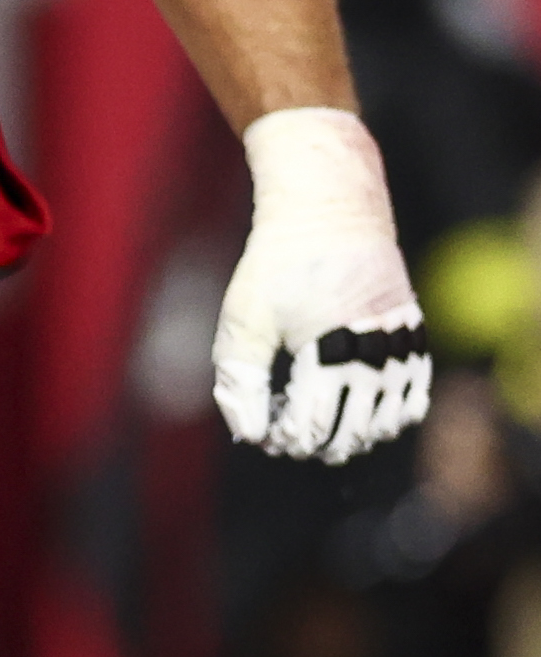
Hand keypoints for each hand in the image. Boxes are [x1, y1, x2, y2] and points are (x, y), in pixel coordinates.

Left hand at [213, 107, 431, 461]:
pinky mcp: (413, 333)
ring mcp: (399, 345)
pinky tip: (367, 415)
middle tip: (293, 440)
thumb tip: (250, 433)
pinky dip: (395, 413)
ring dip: (360, 435)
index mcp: (326, 353)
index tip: (268, 434)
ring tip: (327, 435)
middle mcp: (372, 354)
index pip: (312, 425)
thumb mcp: (244, 320)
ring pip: (390, 417)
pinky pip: (415, 391)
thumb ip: (241, 380)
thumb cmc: (277, 267)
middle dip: (321, 444)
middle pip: (355, 429)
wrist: (328, 213)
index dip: (288, 439)